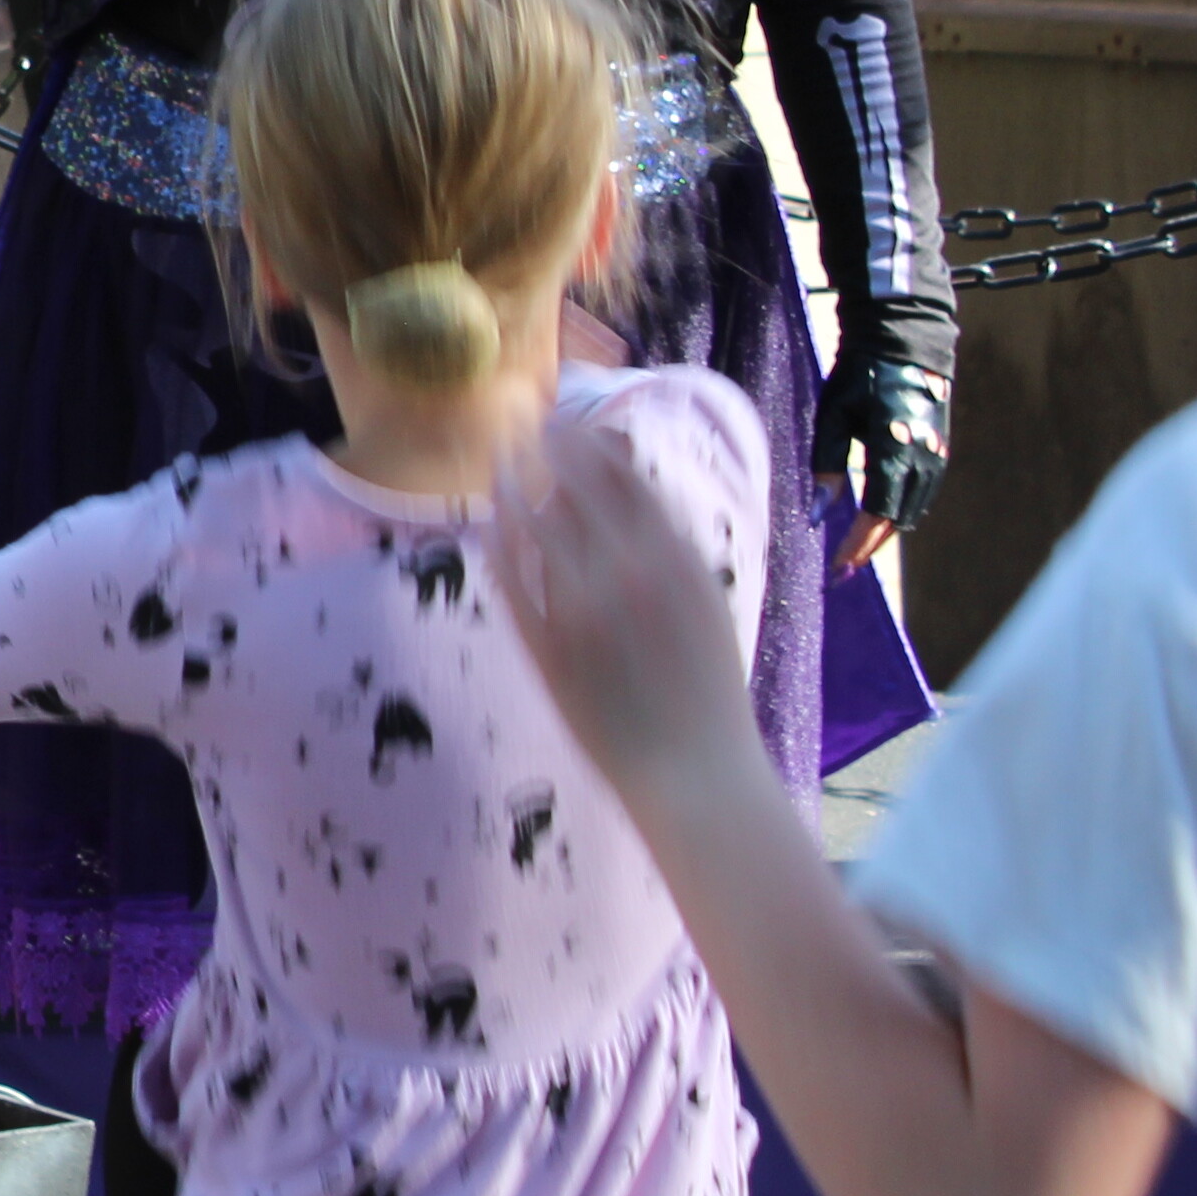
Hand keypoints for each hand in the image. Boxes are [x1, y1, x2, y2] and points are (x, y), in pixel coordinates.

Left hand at [493, 402, 758, 794]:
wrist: (697, 774)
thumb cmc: (707, 691)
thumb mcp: (705, 605)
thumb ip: (671, 552)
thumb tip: (635, 495)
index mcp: (679, 560)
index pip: (625, 474)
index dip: (592, 441)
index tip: (571, 421)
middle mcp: (629, 574)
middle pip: (575, 486)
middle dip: (547, 446)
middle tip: (524, 421)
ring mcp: (583, 610)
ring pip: (537, 523)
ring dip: (515, 483)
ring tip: (501, 460)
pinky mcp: (548, 647)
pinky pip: (511, 578)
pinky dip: (498, 540)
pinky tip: (488, 519)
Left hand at [816, 346, 950, 571]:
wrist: (904, 342)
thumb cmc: (859, 376)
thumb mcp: (833, 417)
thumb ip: (826, 465)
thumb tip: (818, 515)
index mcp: (895, 450)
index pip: (878, 513)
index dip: (858, 543)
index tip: (837, 566)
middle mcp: (925, 459)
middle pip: (898, 520)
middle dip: (870, 546)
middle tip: (842, 568)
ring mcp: (939, 456)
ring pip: (913, 510)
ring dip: (886, 533)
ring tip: (856, 550)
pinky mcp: (941, 451)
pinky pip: (922, 494)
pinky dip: (900, 513)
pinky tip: (879, 520)